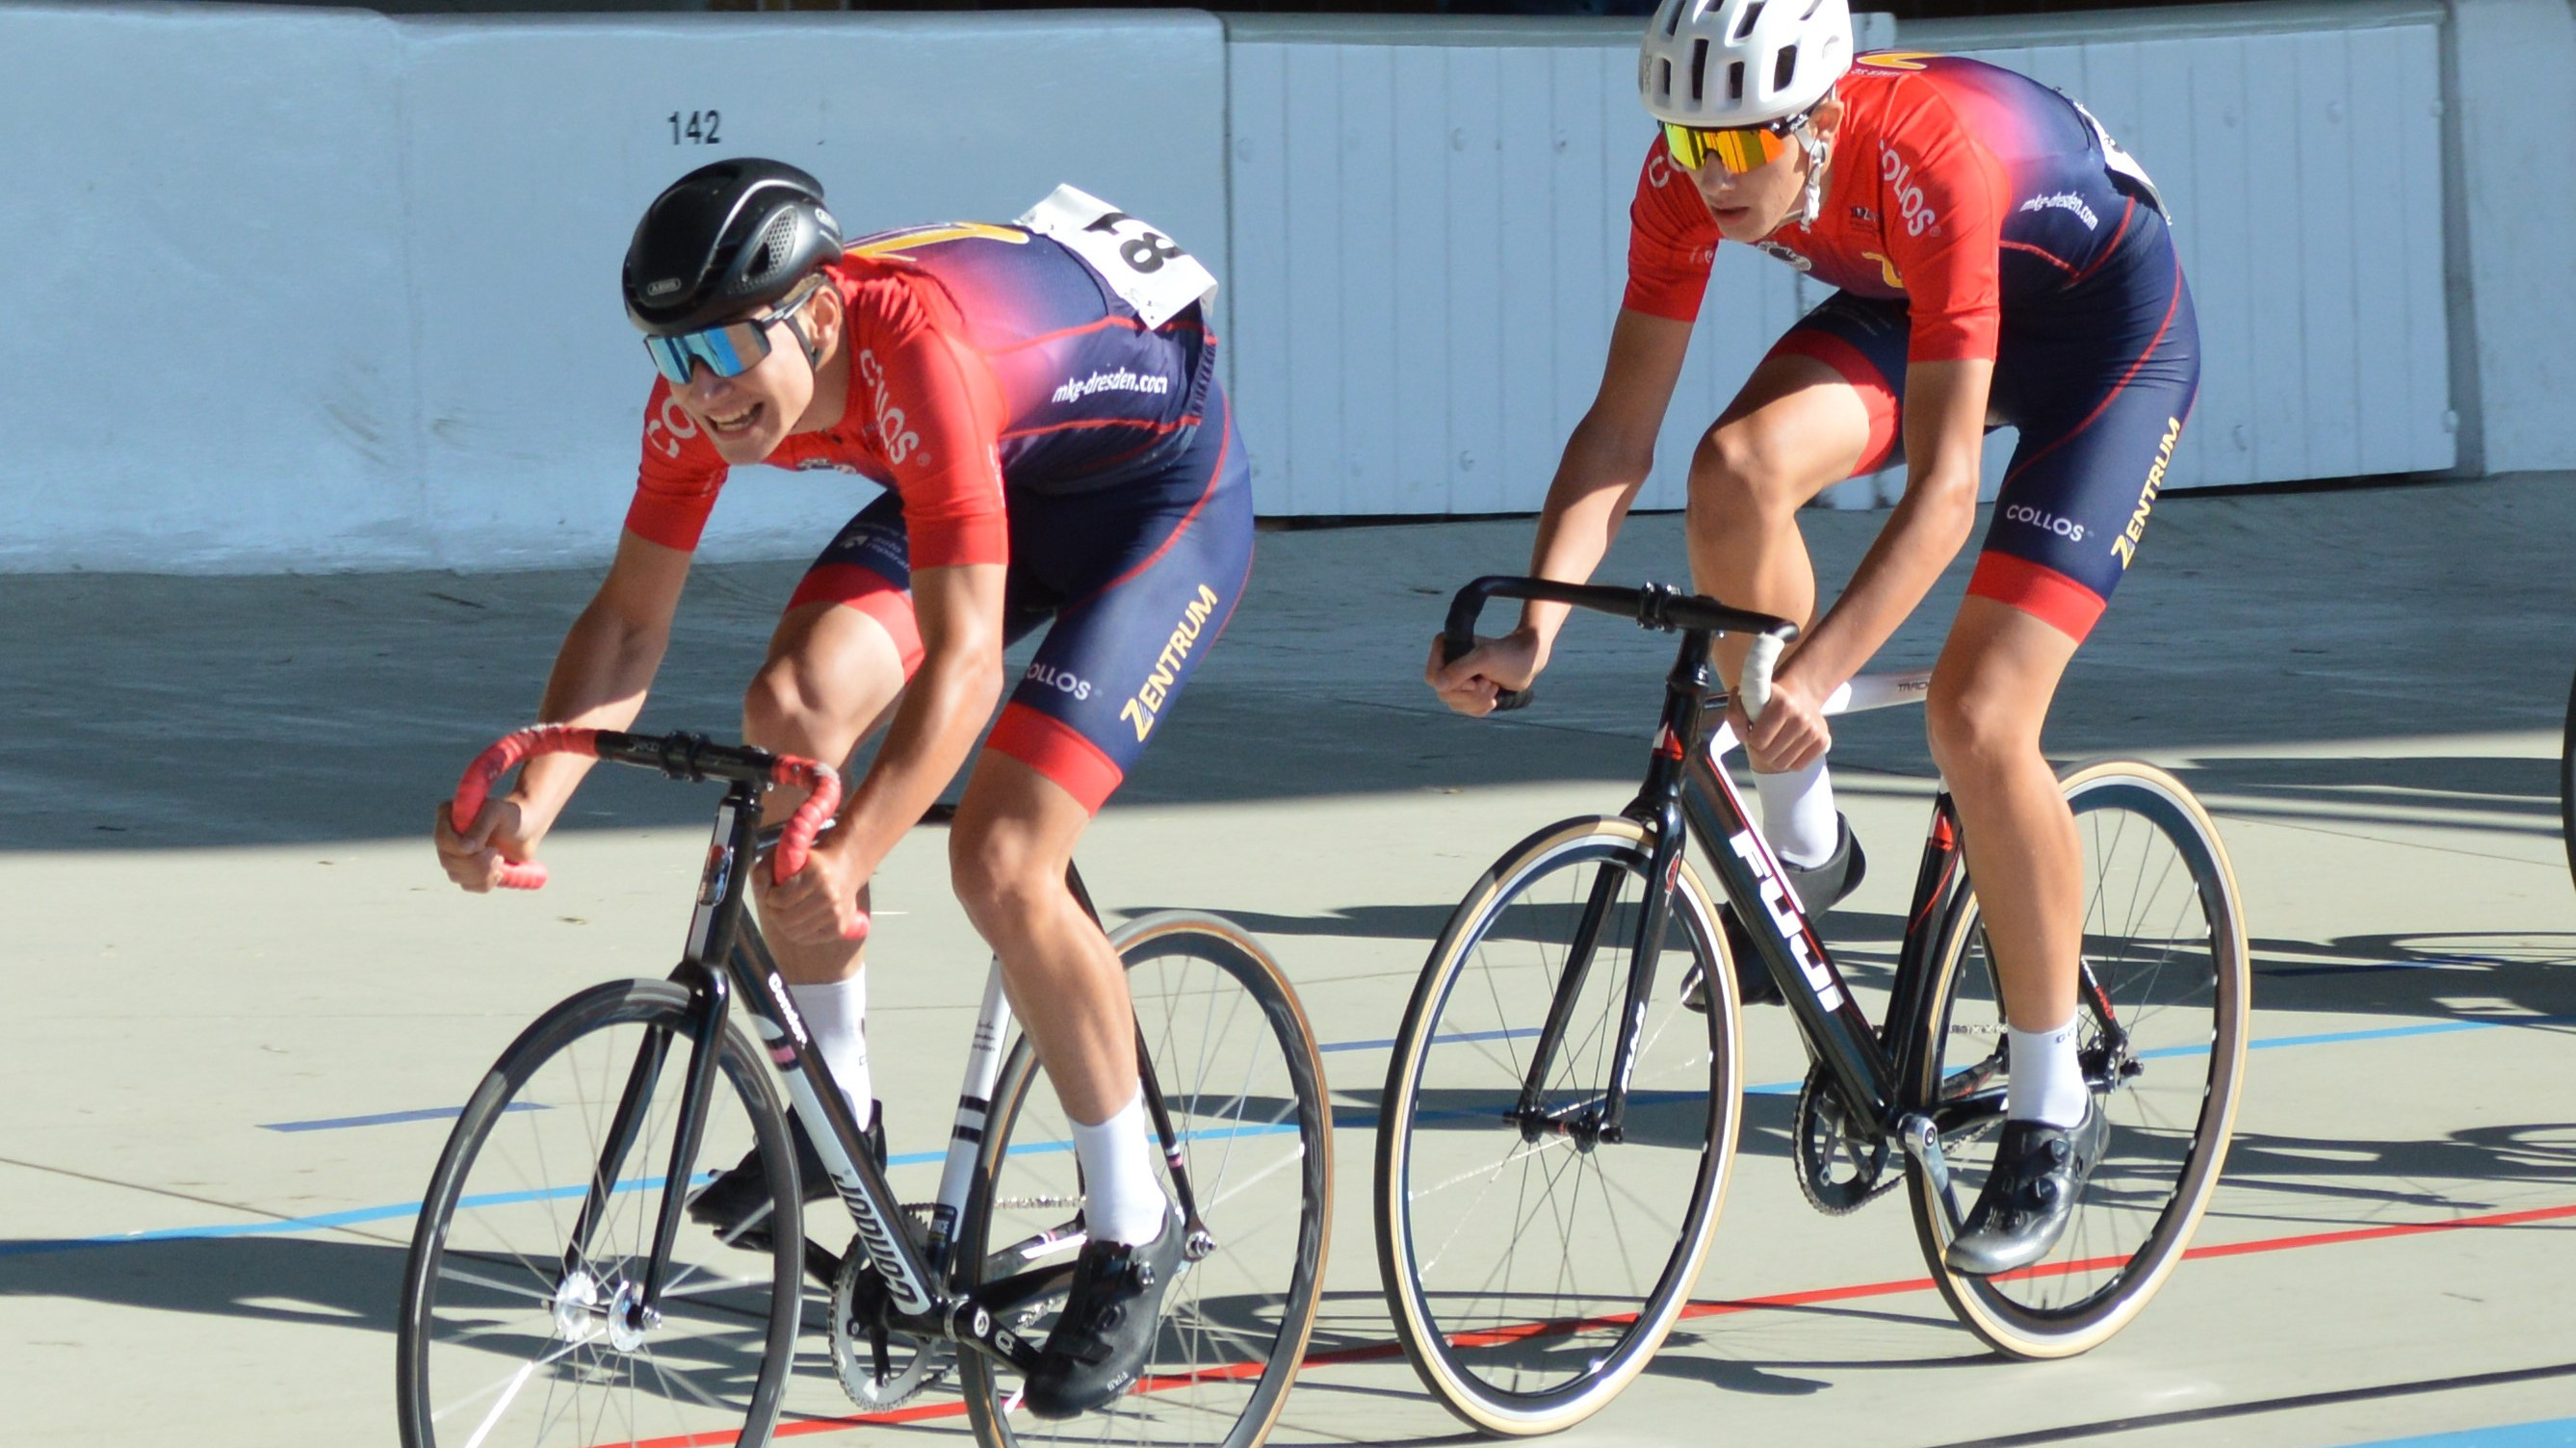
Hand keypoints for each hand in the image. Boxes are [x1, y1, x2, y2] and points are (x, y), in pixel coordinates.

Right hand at [434, 794, 542, 892]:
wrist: (527, 830)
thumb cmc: (512, 816)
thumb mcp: (497, 812)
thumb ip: (480, 826)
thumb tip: (466, 848)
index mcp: (448, 815)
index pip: (442, 838)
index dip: (457, 847)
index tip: (478, 847)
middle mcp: (446, 837)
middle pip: (447, 861)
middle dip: (476, 862)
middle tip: (496, 851)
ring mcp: (454, 855)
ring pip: (456, 876)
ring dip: (483, 872)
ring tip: (500, 858)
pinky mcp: (465, 871)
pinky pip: (468, 886)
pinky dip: (486, 882)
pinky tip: (499, 872)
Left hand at [757, 837, 871, 943]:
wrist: (844, 869)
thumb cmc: (807, 863)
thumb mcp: (783, 857)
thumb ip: (763, 872)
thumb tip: (761, 895)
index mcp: (817, 875)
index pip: (781, 899)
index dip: (769, 897)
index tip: (773, 891)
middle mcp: (830, 896)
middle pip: (785, 919)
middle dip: (773, 912)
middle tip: (775, 904)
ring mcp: (836, 914)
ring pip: (793, 932)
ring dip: (782, 923)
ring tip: (785, 910)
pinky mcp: (839, 928)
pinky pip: (805, 939)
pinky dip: (796, 932)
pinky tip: (798, 919)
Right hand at [1425, 627, 1543, 716]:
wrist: (1527, 661)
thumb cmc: (1508, 655)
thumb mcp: (1485, 659)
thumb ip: (1460, 669)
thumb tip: (1438, 685)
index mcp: (1444, 648)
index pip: (1433, 677)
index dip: (1453, 685)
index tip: (1474, 681)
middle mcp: (1446, 664)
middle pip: (1444, 694)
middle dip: (1471, 694)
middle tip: (1490, 683)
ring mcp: (1455, 679)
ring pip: (1455, 704)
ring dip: (1478, 701)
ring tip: (1494, 687)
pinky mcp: (1466, 692)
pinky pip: (1465, 710)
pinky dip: (1480, 708)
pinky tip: (1493, 698)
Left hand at [1731, 665, 1832, 772]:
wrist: (1799, 694)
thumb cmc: (1768, 701)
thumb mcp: (1746, 699)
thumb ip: (1735, 714)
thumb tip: (1742, 737)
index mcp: (1783, 704)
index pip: (1758, 740)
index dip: (1751, 738)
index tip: (1753, 730)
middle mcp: (1802, 717)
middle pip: (1768, 756)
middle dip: (1760, 750)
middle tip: (1762, 738)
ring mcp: (1814, 731)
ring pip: (1782, 764)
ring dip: (1773, 757)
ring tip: (1773, 742)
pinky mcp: (1823, 741)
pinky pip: (1798, 766)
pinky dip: (1789, 761)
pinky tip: (1787, 747)